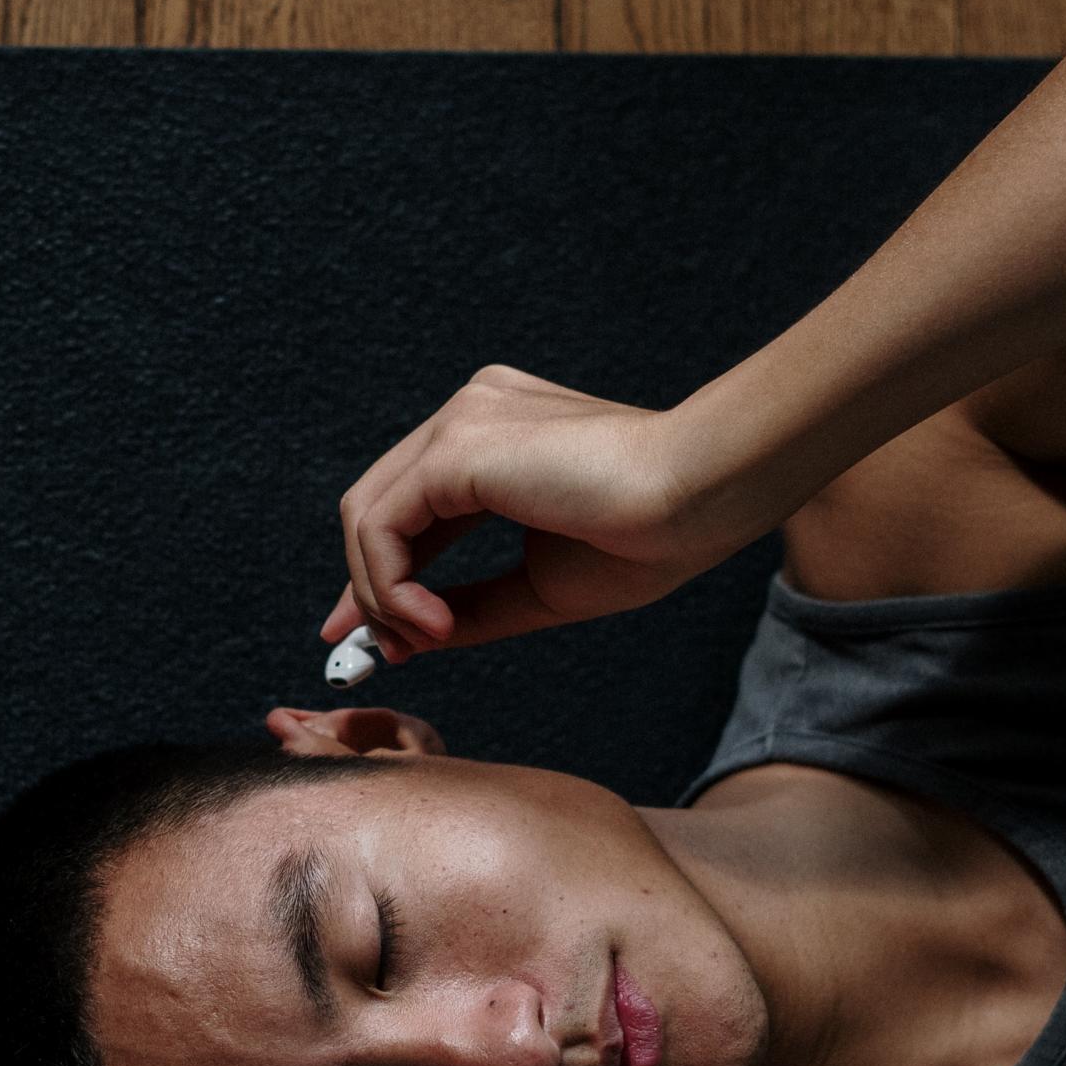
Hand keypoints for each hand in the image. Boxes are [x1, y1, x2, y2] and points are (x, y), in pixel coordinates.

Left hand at [321, 364, 770, 662]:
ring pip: (367, 513)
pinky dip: (389, 584)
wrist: (701, 495)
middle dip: (364, 587)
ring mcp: (461, 419)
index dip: (382, 572)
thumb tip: (406, 637)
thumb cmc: (648, 537)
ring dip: (380, 593)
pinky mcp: (456, 443)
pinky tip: (432, 623)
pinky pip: (382, 523)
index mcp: (495, 434)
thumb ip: (472, 605)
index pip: (409, 504)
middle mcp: (471, 413)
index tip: (376, 635)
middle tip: (378, 652)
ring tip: (426, 640)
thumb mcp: (540, 585)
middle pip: (378, 505)